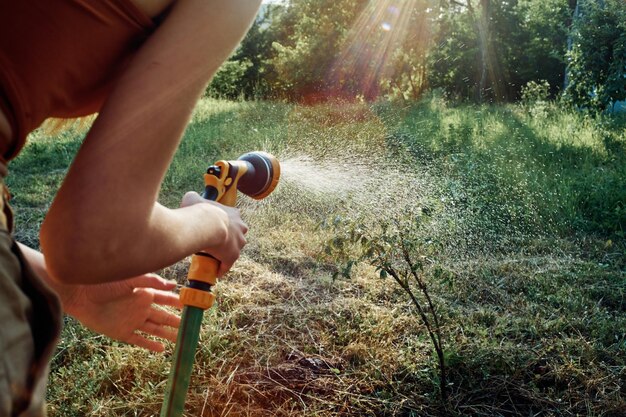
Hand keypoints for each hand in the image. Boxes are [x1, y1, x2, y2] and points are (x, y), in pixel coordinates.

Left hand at [59, 274, 182, 351]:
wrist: (80, 294)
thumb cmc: (105, 281)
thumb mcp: (131, 278)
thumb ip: (152, 281)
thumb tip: (173, 285)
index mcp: (144, 293)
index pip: (166, 299)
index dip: (178, 303)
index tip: (190, 306)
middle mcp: (140, 308)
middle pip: (163, 316)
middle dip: (176, 321)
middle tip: (190, 326)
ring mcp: (132, 321)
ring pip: (155, 330)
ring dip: (167, 334)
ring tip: (180, 339)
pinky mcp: (121, 332)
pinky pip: (139, 340)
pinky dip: (150, 345)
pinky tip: (162, 349)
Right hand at [181, 191, 247, 275]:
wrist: (206, 224)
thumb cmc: (200, 211)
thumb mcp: (194, 199)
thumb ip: (194, 198)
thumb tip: (190, 198)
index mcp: (234, 213)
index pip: (232, 218)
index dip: (223, 222)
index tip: (214, 226)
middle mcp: (240, 228)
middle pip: (237, 234)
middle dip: (228, 238)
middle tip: (213, 241)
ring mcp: (238, 243)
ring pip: (234, 250)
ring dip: (225, 253)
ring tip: (212, 256)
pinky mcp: (233, 256)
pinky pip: (227, 264)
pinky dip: (221, 268)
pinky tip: (214, 271)